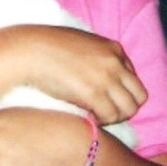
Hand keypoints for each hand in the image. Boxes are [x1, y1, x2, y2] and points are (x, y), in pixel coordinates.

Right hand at [0, 25, 146, 123]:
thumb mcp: (80, 44)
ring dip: (113, 117)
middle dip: (124, 107)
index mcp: (114, 48)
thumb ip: (97, 58)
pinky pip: (110, 116)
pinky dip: (101, 121)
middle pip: (138, 96)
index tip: (104, 99)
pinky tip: (86, 116)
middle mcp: (115, 62)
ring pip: (128, 110)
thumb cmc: (46, 47)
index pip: (133, 79)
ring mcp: (106, 78)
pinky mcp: (93, 93)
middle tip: (104, 112)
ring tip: (94, 116)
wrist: (28, 51)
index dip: (120, 93)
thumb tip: (100, 77)